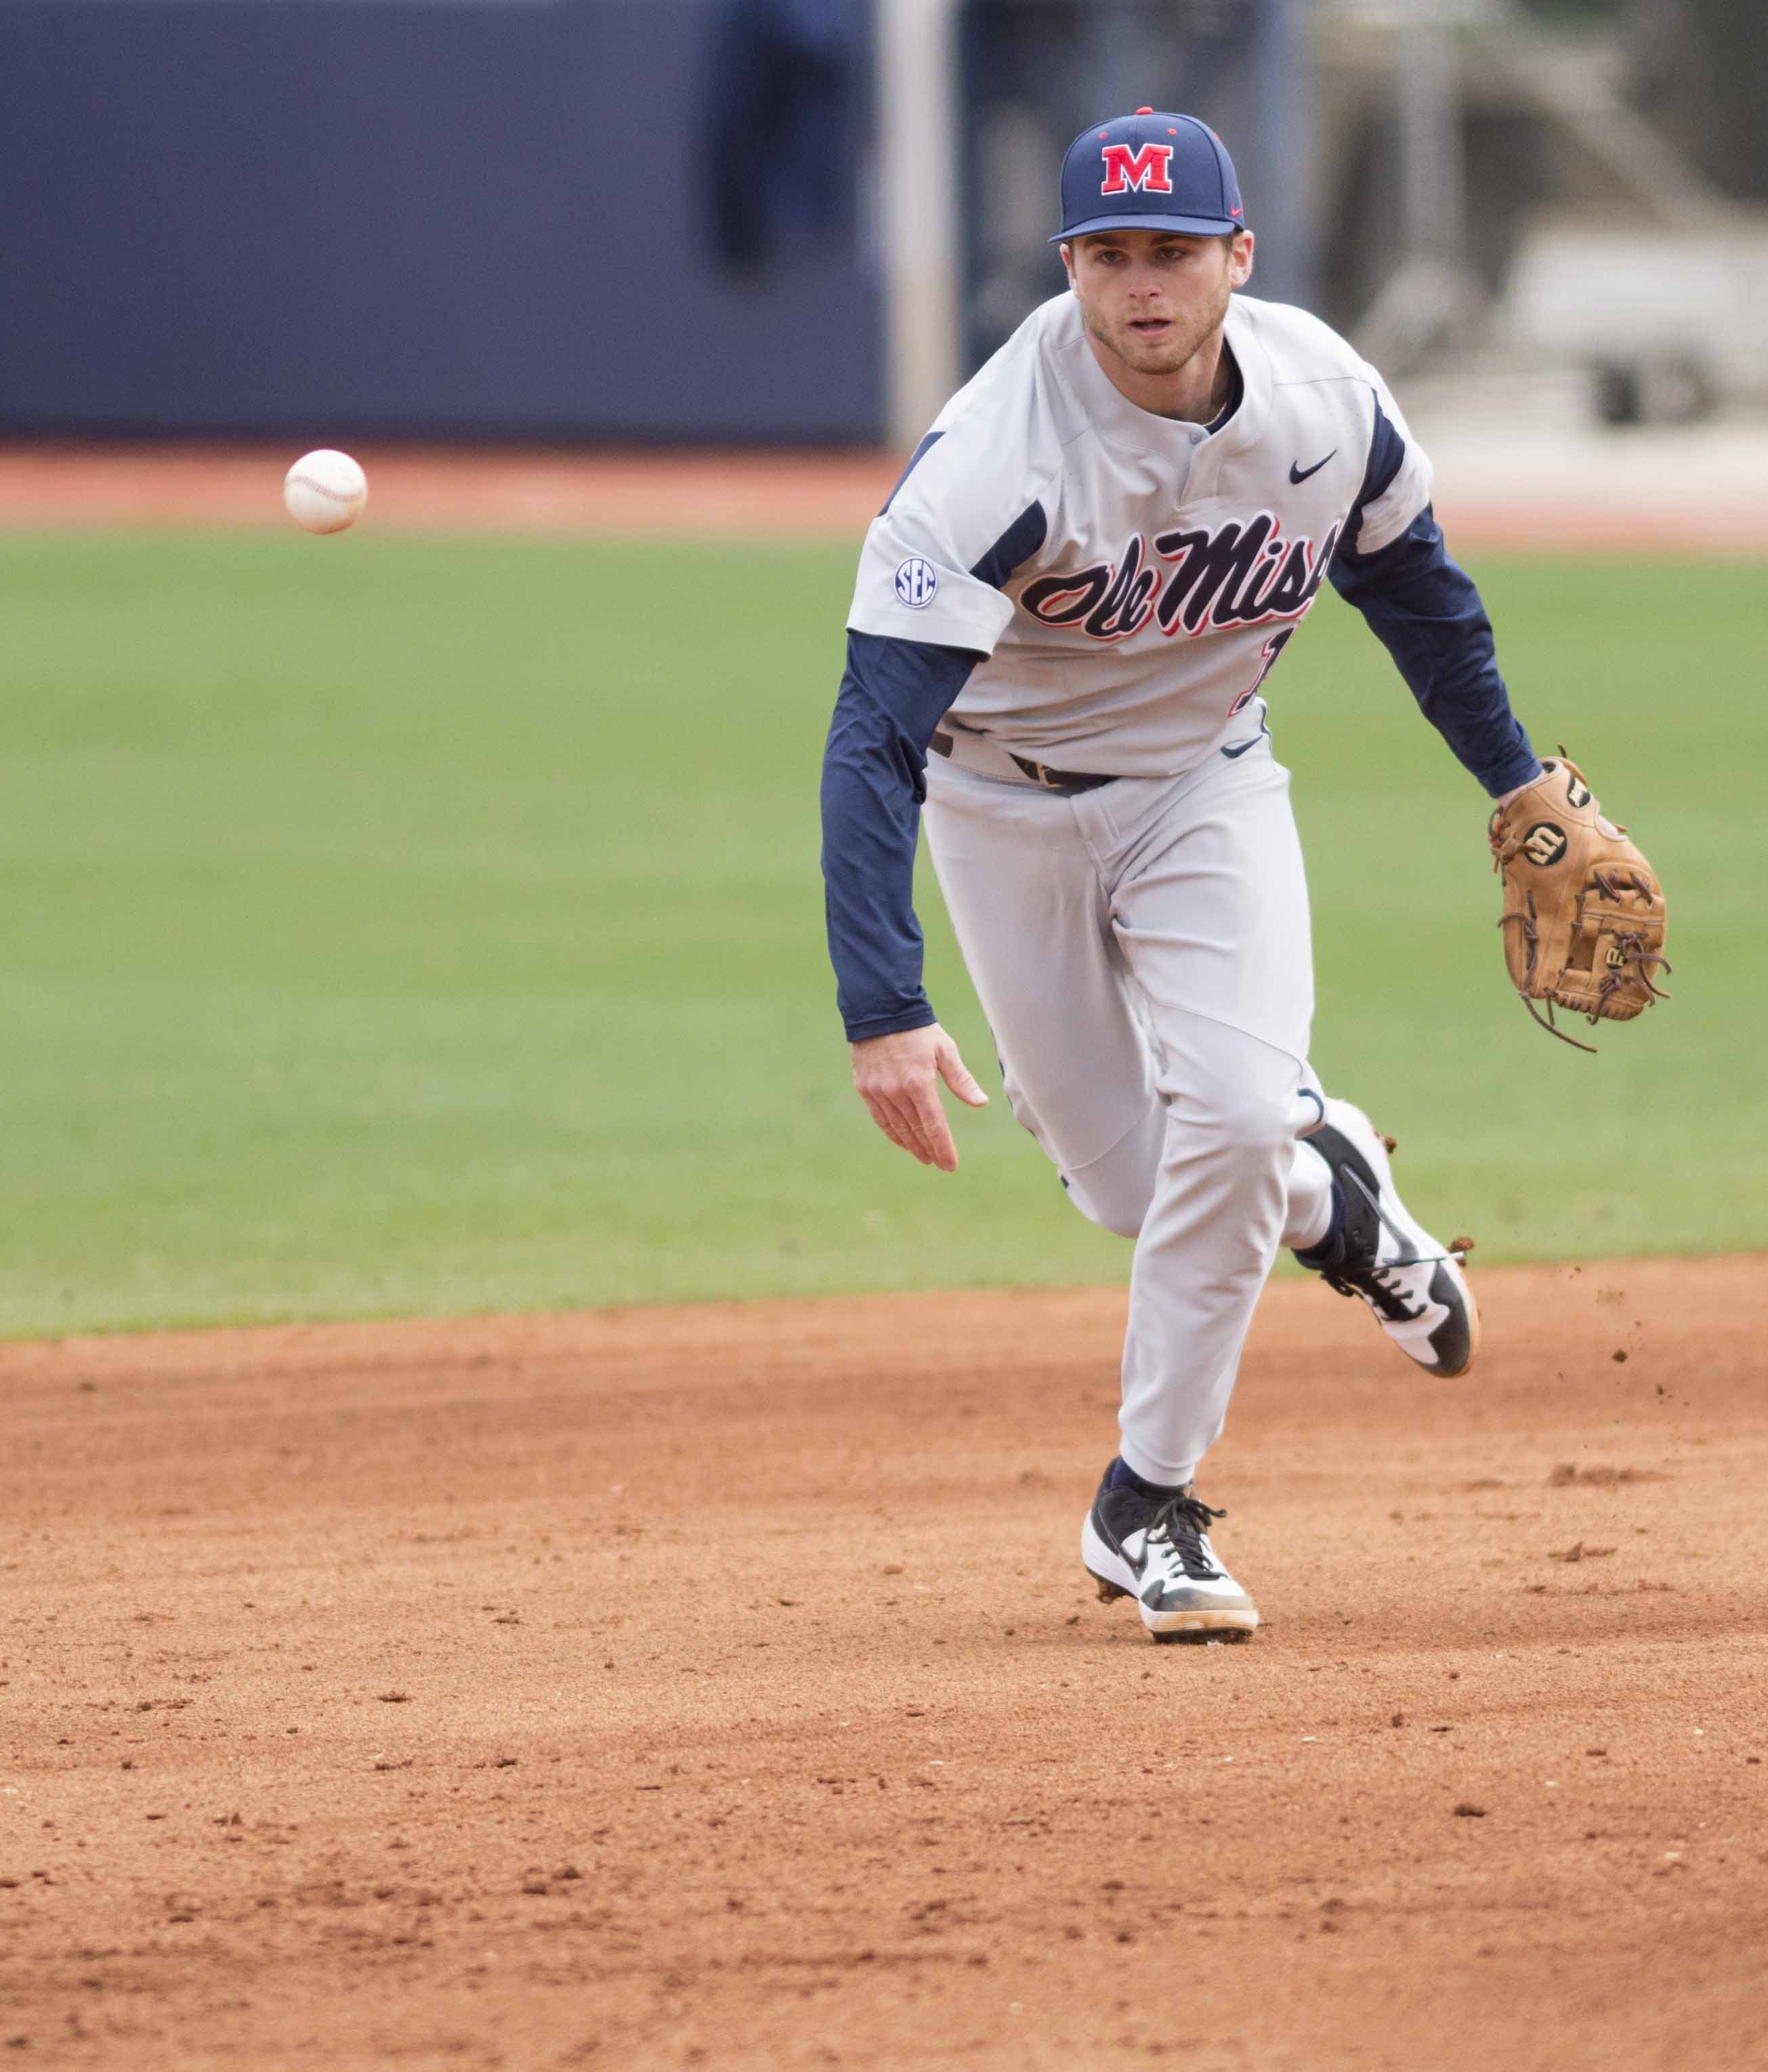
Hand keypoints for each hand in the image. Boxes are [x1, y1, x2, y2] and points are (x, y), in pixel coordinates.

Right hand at [850, 1023, 988, 1171]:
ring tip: (924, 1156)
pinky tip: (903, 1141)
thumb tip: (981, 1103)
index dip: (943, 1148)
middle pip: (916, 1130)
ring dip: (912, 1145)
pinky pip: (880, 1119)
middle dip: (929, 1150)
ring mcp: (878, 1091)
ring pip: (898, 1128)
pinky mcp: (865, 1088)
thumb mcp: (945, 1050)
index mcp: (919, 1082)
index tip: (950, 1165)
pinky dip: (893, 1133)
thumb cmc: (919, 1030)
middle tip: (939, 1163)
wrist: (880, 1011)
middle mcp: (897, 1091)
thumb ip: (961, 1080)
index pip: (934, 1125)